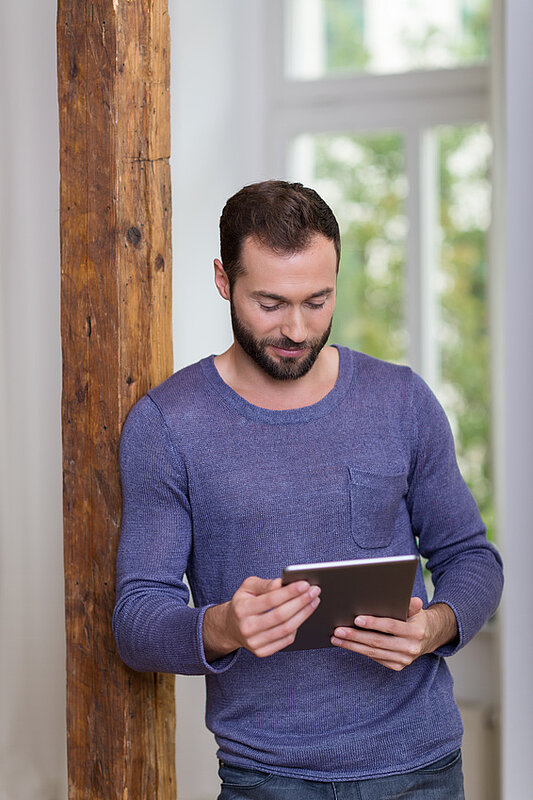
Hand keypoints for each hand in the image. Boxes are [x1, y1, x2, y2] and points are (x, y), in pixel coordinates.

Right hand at [203, 576, 320, 660]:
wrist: (231, 627)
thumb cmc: (243, 603)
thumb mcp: (248, 587)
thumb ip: (264, 584)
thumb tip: (281, 583)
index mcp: (242, 609)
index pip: (270, 600)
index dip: (290, 592)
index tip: (305, 584)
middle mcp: (247, 628)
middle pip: (281, 616)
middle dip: (301, 602)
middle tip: (315, 591)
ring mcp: (254, 643)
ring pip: (286, 629)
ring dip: (304, 614)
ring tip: (314, 601)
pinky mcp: (262, 652)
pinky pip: (286, 640)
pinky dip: (298, 627)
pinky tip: (304, 615)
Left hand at [330, 598, 457, 670]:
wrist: (429, 637)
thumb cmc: (416, 618)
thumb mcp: (416, 609)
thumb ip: (410, 604)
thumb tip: (409, 598)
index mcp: (416, 632)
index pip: (391, 626)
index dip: (373, 623)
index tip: (356, 619)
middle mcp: (411, 648)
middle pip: (378, 642)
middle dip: (355, 636)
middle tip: (338, 630)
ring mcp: (404, 660)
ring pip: (373, 652)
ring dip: (352, 645)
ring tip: (336, 638)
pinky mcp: (397, 666)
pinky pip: (375, 658)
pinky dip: (359, 651)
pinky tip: (347, 644)